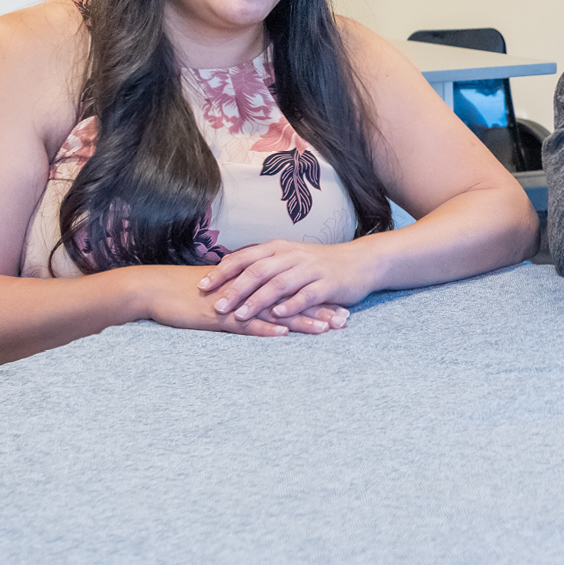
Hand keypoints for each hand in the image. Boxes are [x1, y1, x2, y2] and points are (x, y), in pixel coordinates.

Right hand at [143, 265, 346, 335]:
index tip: (342, 308)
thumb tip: (270, 309)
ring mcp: (235, 303)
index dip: (317, 300)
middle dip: (319, 310)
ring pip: (274, 312)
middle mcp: (249, 291)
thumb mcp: (226, 294)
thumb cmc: (190, 294)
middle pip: (291, 301)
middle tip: (346, 320)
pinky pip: (244, 323)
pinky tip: (283, 334)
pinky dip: (264, 329)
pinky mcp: (218, 316)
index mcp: (253, 285)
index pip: (292, 292)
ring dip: (301, 321)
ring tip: (327, 328)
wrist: (154, 290)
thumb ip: (250, 299)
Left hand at [198, 239, 376, 324]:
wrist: (362, 262)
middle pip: (257, 271)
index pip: (244, 257)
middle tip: (216, 306)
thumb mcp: (290, 257)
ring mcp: (311, 269)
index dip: (222, 271)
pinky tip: (277, 316)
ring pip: (279, 283)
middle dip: (234, 289)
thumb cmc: (321, 263)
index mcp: (279, 248)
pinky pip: (306, 295)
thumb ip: (264, 264)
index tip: (201, 285)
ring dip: (257, 300)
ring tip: (240, 315)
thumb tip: (231, 273)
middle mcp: (292, 256)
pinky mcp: (328, 284)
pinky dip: (290, 305)